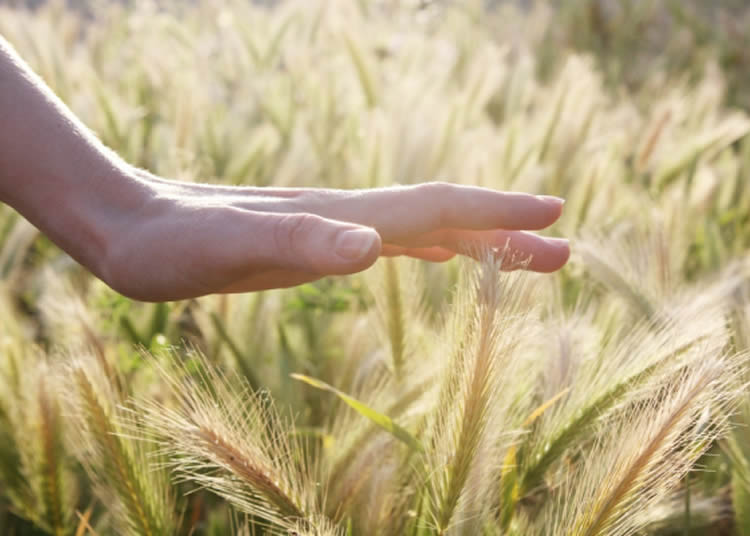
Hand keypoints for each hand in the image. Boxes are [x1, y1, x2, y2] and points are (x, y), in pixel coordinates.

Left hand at [98, 172, 568, 300]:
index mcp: (341, 216)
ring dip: (480, 242)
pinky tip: (446, 256)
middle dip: (507, 233)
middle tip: (566, 251)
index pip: (435, 209)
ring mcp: (336, 228)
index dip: (495, 212)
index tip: (554, 212)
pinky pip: (395, 244)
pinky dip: (435, 248)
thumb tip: (376, 246)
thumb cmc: (172, 244)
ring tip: (527, 257)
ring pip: (427, 231)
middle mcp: (348, 216)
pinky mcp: (318, 244)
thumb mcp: (227, 248)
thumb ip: (301, 243)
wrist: (131, 228)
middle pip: (445, 219)